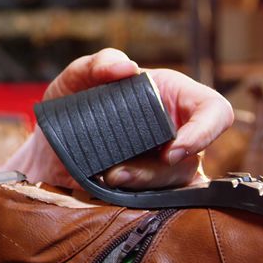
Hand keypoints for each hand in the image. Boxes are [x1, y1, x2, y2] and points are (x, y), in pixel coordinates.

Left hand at [16, 48, 232, 189]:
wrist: (47, 143)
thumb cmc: (71, 103)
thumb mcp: (79, 77)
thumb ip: (99, 62)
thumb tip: (126, 67)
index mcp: (172, 97)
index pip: (215, 111)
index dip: (205, 131)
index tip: (172, 150)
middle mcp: (175, 131)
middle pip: (193, 158)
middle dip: (156, 171)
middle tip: (117, 173)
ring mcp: (163, 163)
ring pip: (173, 184)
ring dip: (140, 185)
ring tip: (106, 178)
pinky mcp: (147, 188)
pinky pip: (155, 200)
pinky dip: (130, 196)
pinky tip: (105, 189)